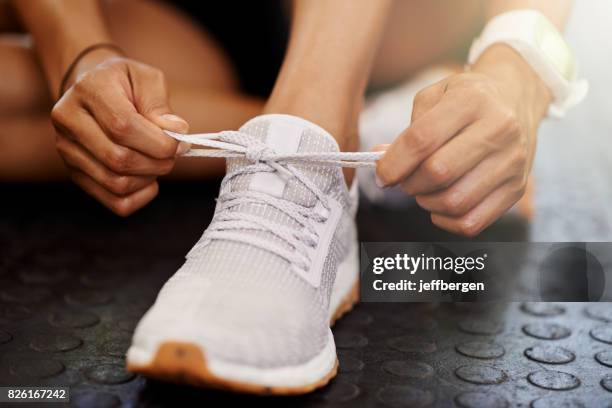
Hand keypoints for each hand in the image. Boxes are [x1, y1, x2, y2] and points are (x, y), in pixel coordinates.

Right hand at [51, 49, 188, 215]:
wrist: (93, 91)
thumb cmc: (125, 84)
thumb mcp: (146, 79)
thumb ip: (160, 104)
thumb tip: (176, 131)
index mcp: (88, 91)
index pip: (123, 127)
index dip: (158, 142)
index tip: (180, 143)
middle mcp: (69, 121)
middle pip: (119, 159)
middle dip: (158, 162)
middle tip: (173, 154)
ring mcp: (67, 151)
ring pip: (116, 183)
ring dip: (149, 178)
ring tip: (158, 162)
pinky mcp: (76, 174)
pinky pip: (114, 202)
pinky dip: (140, 197)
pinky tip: (148, 180)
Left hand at [376, 45, 550, 235]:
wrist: (516, 100)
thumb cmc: (466, 100)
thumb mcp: (435, 97)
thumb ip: (407, 130)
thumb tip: (381, 160)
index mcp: (472, 100)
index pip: (421, 140)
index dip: (392, 164)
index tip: (382, 175)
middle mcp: (499, 129)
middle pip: (438, 173)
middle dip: (409, 183)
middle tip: (404, 180)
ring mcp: (512, 162)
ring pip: (455, 202)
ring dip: (426, 202)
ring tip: (424, 189)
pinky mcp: (516, 189)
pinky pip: (471, 223)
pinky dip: (446, 220)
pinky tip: (440, 205)